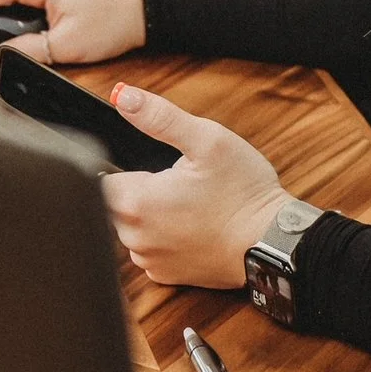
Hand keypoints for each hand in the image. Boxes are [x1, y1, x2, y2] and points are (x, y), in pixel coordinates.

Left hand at [101, 85, 292, 288]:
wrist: (272, 242)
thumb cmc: (244, 193)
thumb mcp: (207, 140)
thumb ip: (160, 117)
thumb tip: (123, 96)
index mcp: (137, 202)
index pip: (98, 179)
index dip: (123, 166)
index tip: (153, 168)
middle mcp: (135, 238)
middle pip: (114, 203)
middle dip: (140, 188)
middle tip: (180, 183)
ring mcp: (150, 260)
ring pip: (132, 227)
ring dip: (151, 214)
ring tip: (189, 205)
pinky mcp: (165, 275)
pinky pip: (151, 249)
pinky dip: (164, 236)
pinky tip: (192, 226)